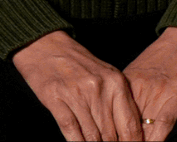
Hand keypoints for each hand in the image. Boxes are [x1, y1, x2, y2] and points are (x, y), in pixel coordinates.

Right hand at [10, 29, 145, 140]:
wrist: (45, 44)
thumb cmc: (77, 62)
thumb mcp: (105, 75)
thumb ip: (118, 101)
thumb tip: (128, 133)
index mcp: (116, 83)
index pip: (130, 125)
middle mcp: (99, 89)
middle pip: (111, 134)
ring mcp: (77, 94)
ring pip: (92, 136)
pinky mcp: (56, 99)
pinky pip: (71, 129)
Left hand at [121, 27, 176, 141]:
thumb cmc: (163, 57)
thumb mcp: (137, 73)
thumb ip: (126, 95)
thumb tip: (113, 117)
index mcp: (125, 83)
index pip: (111, 115)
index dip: (110, 134)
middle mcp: (138, 88)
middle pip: (124, 124)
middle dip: (120, 139)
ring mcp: (157, 92)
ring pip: (141, 127)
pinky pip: (164, 123)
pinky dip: (157, 139)